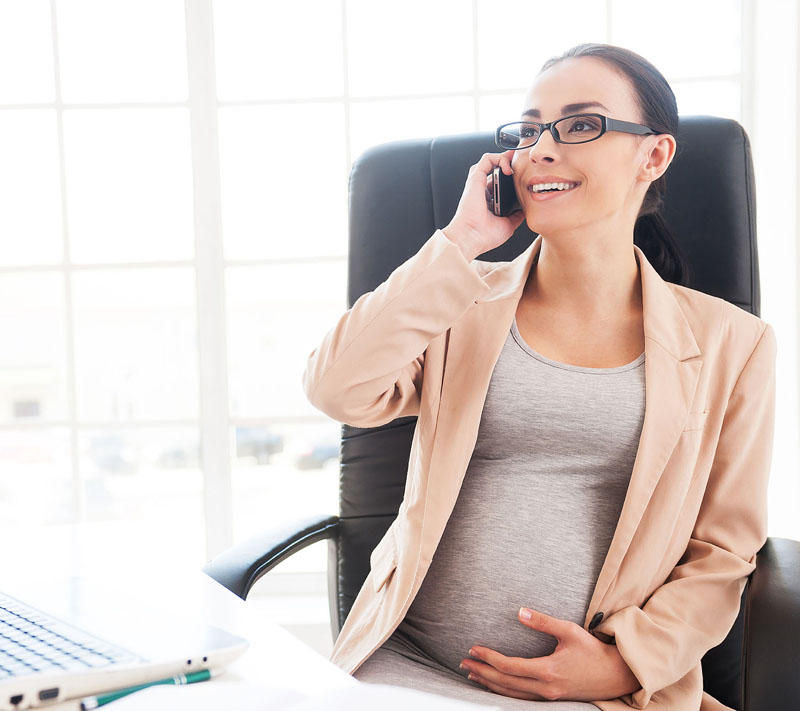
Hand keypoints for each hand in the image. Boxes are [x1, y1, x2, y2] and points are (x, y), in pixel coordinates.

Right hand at [444, 150, 525, 259]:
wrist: (473, 237)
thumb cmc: (485, 236)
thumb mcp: (508, 225)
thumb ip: (516, 216)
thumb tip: (524, 210)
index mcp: (488, 201)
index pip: (499, 183)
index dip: (511, 178)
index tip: (523, 177)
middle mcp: (482, 191)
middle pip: (495, 170)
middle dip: (509, 164)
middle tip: (522, 166)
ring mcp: (478, 184)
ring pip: (490, 161)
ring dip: (504, 159)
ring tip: (515, 165)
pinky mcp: (476, 178)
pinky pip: (487, 159)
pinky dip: (499, 158)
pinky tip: (508, 167)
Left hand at [459, 607, 640, 701]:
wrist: (615, 675)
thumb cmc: (593, 651)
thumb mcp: (570, 631)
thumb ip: (543, 622)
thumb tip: (519, 612)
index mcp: (548, 670)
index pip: (509, 666)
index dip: (489, 658)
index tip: (473, 649)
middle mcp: (545, 688)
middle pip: (505, 683)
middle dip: (482, 672)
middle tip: (463, 662)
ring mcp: (547, 696)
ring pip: (511, 694)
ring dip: (489, 684)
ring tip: (472, 674)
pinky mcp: (550, 698)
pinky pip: (520, 697)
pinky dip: (503, 691)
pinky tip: (494, 685)